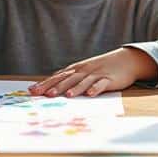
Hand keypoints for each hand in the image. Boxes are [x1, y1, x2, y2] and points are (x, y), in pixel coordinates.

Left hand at [29, 47, 157, 97]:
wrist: (125, 60)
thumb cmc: (100, 68)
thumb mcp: (83, 71)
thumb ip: (68, 78)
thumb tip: (49, 86)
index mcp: (76, 70)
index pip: (57, 77)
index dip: (45, 84)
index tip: (32, 91)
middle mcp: (84, 71)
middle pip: (67, 79)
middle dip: (55, 87)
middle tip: (44, 95)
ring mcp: (96, 74)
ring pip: (83, 82)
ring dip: (74, 89)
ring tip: (66, 96)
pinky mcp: (109, 79)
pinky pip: (101, 84)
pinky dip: (95, 89)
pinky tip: (90, 95)